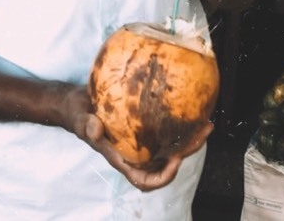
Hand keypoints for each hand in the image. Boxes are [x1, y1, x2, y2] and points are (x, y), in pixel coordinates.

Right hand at [63, 86, 212, 191]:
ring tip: (205, 122)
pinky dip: (179, 124)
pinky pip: (166, 129)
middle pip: (166, 162)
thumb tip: (95, 128)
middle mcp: (136, 153)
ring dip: (189, 138)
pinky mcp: (144, 125)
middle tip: (203, 131)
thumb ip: (88, 126)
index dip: (163, 176)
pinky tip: (190, 108)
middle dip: (187, 151)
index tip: (176, 161)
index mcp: (122, 159)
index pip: (146, 180)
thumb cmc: (79, 116)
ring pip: (170, 146)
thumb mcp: (82, 120)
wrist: (78, 103)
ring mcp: (141, 140)